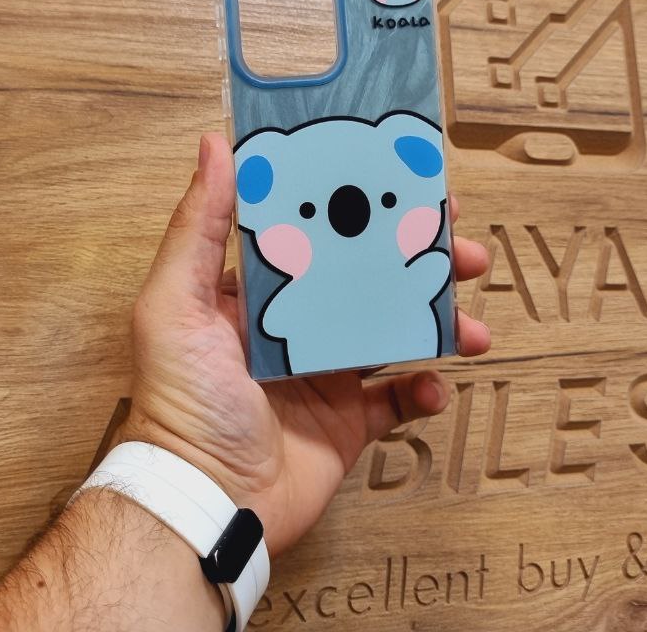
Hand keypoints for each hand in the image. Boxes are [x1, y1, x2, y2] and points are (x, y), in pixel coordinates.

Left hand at [121, 133, 490, 554]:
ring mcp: (323, 374)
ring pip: (394, 332)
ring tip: (470, 326)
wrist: (207, 501)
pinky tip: (432, 384)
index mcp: (258, 292)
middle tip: (462, 249)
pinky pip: (396, 399)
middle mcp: (294, 325)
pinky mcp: (345, 422)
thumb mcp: (175, 303)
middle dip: (419, 261)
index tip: (407, 184)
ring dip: (437, 322)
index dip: (362, 206)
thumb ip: (197, 225)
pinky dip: (422, 389)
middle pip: (368, 277)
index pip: (317, 232)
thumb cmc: (181, 402)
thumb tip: (215, 144)